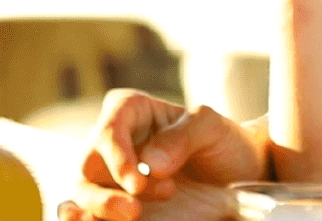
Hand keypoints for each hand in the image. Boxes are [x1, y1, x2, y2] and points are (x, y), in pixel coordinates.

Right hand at [57, 90, 265, 220]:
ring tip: (129, 217)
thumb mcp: (213, 129)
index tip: (137, 183)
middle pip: (88, 164)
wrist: (239, 175)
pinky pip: (89, 211)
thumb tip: (150, 162)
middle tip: (135, 210)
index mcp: (131, 112)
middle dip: (105, 192)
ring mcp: (111, 174)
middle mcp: (114, 143)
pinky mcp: (115, 201)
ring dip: (95, 208)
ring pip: (82, 191)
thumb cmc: (223, 142)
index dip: (116, 157)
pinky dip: (86, 218)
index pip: (109, 129)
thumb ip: (184, 135)